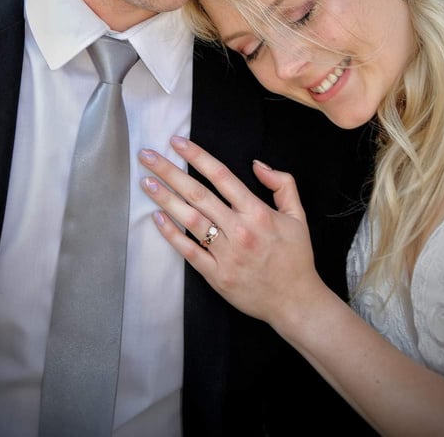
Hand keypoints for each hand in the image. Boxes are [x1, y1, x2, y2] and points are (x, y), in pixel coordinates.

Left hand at [139, 136, 320, 326]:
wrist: (296, 301)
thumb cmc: (296, 257)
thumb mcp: (298, 216)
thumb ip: (283, 184)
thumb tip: (257, 165)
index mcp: (257, 212)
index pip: (221, 175)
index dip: (197, 156)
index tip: (177, 142)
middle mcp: (239, 229)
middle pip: (198, 193)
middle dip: (170, 172)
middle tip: (147, 157)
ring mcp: (226, 254)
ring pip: (190, 219)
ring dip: (165, 198)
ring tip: (146, 182)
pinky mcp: (216, 275)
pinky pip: (189, 251)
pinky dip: (172, 234)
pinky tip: (157, 218)